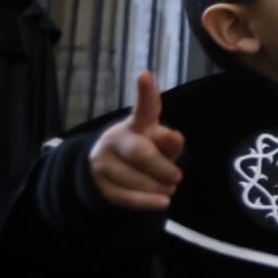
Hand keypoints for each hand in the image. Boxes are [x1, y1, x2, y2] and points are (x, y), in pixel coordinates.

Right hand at [89, 70, 184, 210]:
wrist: (106, 170)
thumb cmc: (143, 150)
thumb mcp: (158, 142)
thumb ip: (169, 140)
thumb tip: (175, 139)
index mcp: (136, 124)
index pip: (144, 108)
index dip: (145, 92)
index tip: (145, 74)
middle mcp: (116, 139)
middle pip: (139, 152)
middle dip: (161, 167)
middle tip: (178, 177)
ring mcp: (103, 162)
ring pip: (133, 178)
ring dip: (156, 187)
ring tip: (170, 188)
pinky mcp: (99, 184)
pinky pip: (124, 196)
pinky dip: (145, 201)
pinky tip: (161, 202)